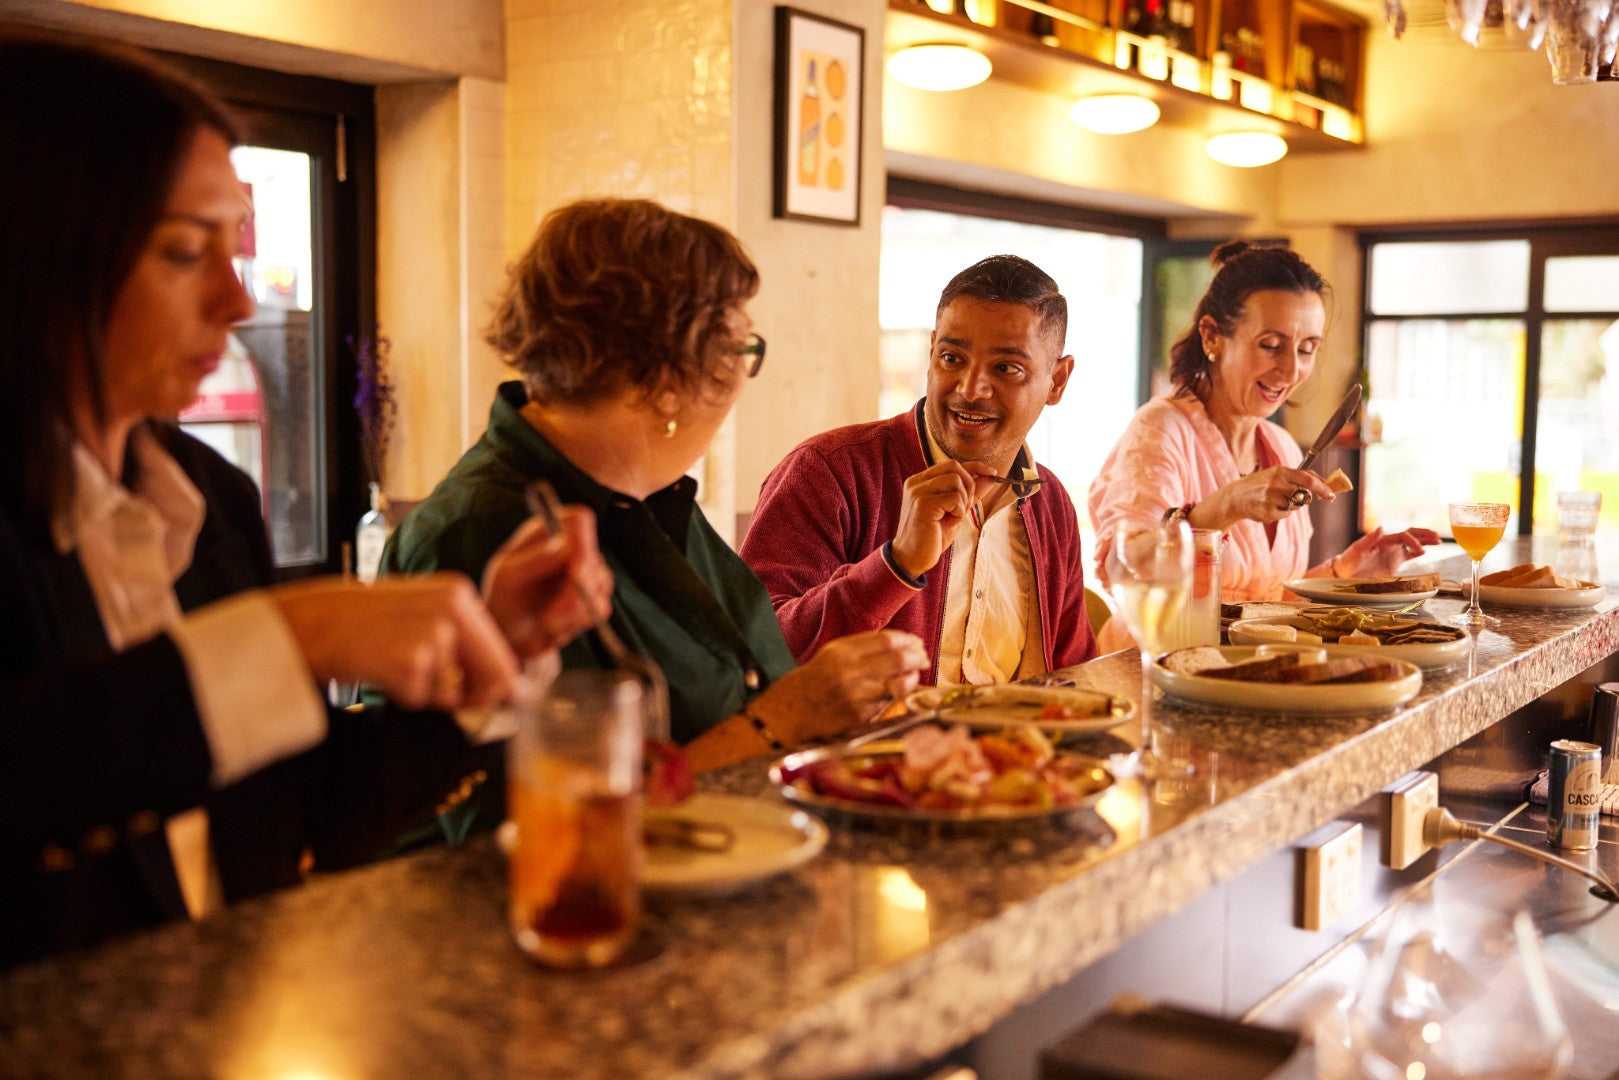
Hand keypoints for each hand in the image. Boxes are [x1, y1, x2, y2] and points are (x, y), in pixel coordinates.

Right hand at [270, 573, 519, 709]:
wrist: (312, 621)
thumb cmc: (366, 622)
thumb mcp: (421, 614)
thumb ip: (462, 642)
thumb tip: (509, 686)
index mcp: (460, 594)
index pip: (504, 652)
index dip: (498, 684)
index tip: (484, 698)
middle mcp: (453, 609)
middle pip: (497, 677)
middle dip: (478, 698)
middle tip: (449, 701)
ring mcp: (433, 634)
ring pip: (453, 692)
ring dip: (429, 694)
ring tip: (395, 665)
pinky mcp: (410, 661)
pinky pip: (422, 700)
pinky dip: (403, 696)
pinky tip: (381, 671)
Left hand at [481, 507, 611, 657]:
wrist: (511, 638)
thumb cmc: (502, 601)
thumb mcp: (507, 579)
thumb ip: (535, 560)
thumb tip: (564, 545)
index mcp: (547, 532)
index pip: (580, 520)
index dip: (583, 542)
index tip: (575, 570)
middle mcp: (570, 546)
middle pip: (594, 557)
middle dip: (576, 590)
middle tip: (552, 615)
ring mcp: (585, 571)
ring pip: (601, 584)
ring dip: (574, 610)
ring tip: (547, 622)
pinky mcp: (593, 596)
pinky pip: (601, 607)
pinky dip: (578, 621)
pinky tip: (556, 626)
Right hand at [752, 630, 928, 745]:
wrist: (788, 712)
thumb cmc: (814, 681)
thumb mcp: (832, 655)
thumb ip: (862, 647)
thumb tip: (899, 644)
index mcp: (841, 652)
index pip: (886, 640)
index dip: (907, 640)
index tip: (916, 642)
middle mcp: (849, 672)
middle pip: (897, 659)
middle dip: (917, 657)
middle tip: (924, 657)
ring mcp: (855, 696)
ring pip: (898, 683)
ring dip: (913, 677)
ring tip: (916, 674)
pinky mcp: (859, 717)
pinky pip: (888, 703)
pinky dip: (898, 696)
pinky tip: (900, 691)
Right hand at [891, 460, 1002, 577]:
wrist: (912, 558)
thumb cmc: (932, 536)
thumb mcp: (955, 510)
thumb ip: (970, 493)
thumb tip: (991, 477)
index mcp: (920, 481)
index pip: (951, 464)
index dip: (975, 466)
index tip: (993, 473)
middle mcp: (916, 482)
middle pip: (954, 467)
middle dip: (969, 486)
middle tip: (965, 508)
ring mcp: (917, 492)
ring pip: (955, 480)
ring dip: (963, 501)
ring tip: (953, 516)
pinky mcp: (922, 504)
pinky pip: (954, 497)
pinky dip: (958, 511)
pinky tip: (948, 522)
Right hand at [1193, 467, 1335, 530]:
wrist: (1234, 498)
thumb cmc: (1257, 485)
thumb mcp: (1274, 475)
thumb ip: (1296, 477)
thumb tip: (1321, 482)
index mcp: (1280, 471)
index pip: (1308, 478)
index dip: (1323, 487)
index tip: (1331, 494)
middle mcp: (1277, 484)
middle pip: (1304, 495)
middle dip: (1310, 497)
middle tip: (1316, 498)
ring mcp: (1273, 499)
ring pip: (1295, 506)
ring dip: (1290, 506)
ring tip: (1274, 501)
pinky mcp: (1269, 512)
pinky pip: (1285, 515)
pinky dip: (1280, 513)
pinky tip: (1267, 508)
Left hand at [1334, 526, 1441, 577]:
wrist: (1344, 573)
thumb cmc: (1348, 560)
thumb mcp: (1357, 549)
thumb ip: (1370, 539)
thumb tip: (1382, 527)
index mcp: (1383, 539)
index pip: (1403, 536)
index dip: (1413, 541)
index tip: (1420, 549)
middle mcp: (1390, 544)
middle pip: (1411, 535)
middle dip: (1424, 535)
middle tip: (1437, 537)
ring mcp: (1392, 553)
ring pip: (1412, 544)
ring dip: (1424, 541)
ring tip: (1437, 541)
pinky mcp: (1393, 563)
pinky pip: (1408, 555)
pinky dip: (1417, 553)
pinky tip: (1424, 552)